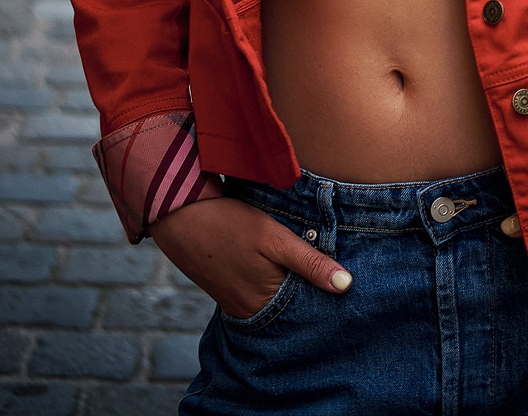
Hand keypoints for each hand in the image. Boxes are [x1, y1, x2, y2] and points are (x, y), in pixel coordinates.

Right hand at [150, 195, 352, 316]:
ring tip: (311, 265)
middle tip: (334, 271)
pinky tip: (281, 266)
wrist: (180, 214)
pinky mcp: (228, 291)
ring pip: (276, 299)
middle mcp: (250, 312)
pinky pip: (259, 293)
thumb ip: (310, 262)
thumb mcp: (275, 238)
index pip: (307, 309)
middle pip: (291, 307)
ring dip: (292, 285)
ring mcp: (236, 303)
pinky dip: (273, 281)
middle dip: (311, 292)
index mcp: (264, 304)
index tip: (347, 280)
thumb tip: (347, 285)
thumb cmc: (230, 224)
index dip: (326, 293)